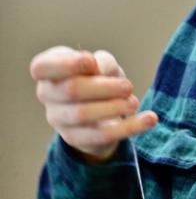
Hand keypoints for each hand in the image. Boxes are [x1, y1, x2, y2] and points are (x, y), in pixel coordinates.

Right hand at [30, 45, 157, 160]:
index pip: (42, 67)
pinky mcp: (75, 138)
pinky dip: (130, 127)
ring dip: (114, 107)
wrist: (98, 111)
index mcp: (47, 71)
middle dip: (104, 87)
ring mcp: (58, 119)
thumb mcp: (102, 64)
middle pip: (71, 90)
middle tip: (128, 86)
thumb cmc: (97, 77)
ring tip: (134, 102)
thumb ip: (102, 62)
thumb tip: (100, 69)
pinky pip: (102, 135)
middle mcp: (47, 95)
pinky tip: (150, 119)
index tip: (90, 61)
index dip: (66, 64)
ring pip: (83, 114)